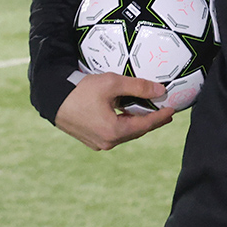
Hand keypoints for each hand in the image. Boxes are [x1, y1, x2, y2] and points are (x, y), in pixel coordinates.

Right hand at [54, 73, 174, 150]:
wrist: (53, 98)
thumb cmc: (81, 90)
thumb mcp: (112, 83)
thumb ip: (139, 87)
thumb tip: (161, 91)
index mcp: (113, 131)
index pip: (145, 125)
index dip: (161, 117)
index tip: (173, 110)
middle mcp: (106, 142)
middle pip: (136, 132)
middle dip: (152, 122)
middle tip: (166, 114)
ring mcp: (98, 143)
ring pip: (125, 134)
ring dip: (138, 124)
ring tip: (151, 114)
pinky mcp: (91, 140)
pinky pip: (114, 134)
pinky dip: (125, 125)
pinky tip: (130, 116)